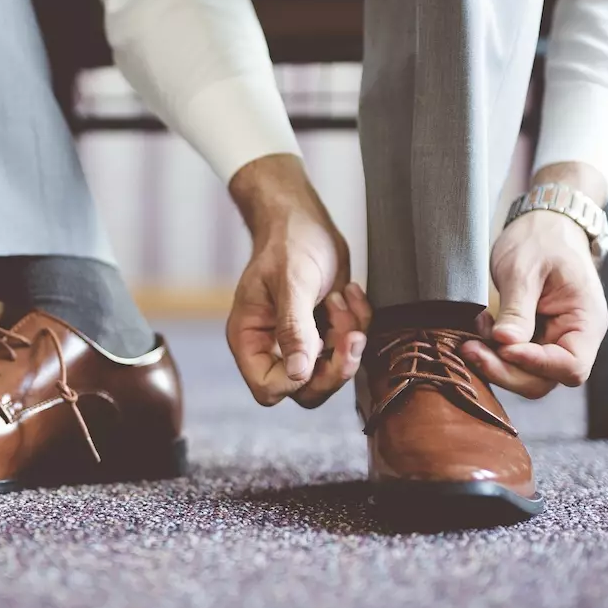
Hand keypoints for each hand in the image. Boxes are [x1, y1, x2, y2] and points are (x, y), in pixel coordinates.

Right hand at [225, 154, 372, 406]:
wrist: (304, 218)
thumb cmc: (288, 242)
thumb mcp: (291, 282)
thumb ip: (293, 330)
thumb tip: (297, 375)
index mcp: (250, 339)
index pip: (269, 388)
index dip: (297, 379)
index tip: (319, 346)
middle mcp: (271, 347)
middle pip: (305, 389)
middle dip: (335, 363)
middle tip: (350, 332)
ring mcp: (299, 342)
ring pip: (331, 371)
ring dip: (347, 338)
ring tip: (343, 298)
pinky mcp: (323, 333)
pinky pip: (347, 349)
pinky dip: (357, 323)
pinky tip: (349, 293)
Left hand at [462, 164, 607, 399]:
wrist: (544, 224)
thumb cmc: (542, 240)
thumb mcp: (525, 269)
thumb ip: (518, 308)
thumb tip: (505, 343)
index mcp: (586, 322)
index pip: (570, 365)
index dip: (535, 364)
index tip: (501, 347)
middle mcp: (574, 339)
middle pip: (543, 379)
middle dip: (505, 370)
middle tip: (470, 348)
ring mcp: (554, 342)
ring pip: (525, 375)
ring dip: (495, 363)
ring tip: (472, 334)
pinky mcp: (534, 340)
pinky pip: (514, 360)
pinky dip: (493, 352)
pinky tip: (479, 329)